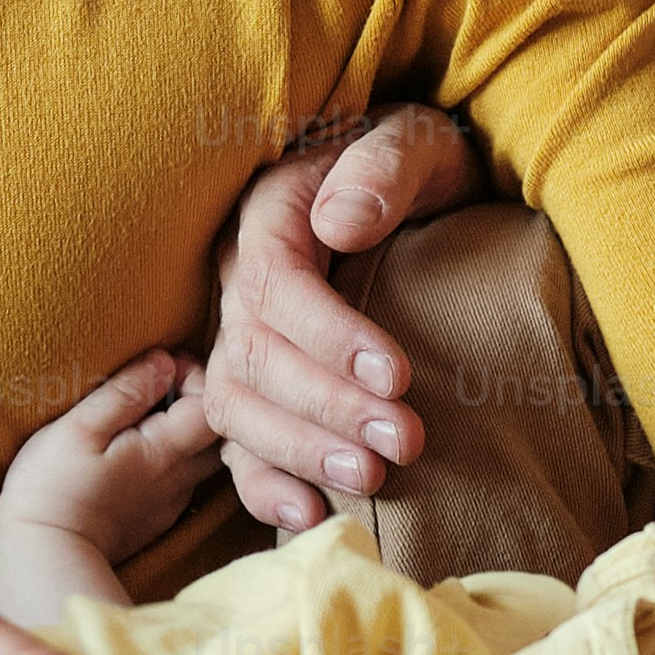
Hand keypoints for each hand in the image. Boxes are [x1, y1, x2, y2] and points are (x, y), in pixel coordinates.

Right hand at [0, 349, 226, 573]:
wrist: (42, 559)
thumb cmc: (52, 488)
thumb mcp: (80, 428)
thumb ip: (125, 393)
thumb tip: (162, 361)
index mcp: (165, 452)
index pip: (211, 404)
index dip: (195, 374)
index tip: (159, 365)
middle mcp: (178, 479)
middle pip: (216, 432)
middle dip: (198, 399)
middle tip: (161, 384)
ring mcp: (169, 503)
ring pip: (202, 458)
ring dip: (186, 429)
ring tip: (148, 414)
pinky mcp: (155, 519)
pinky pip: (182, 479)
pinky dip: (173, 456)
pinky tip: (138, 449)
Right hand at [201, 107, 482, 531]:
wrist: (414, 181)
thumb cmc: (418, 159)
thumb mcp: (415, 141)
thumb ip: (384, 167)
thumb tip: (340, 222)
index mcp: (269, 214)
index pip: (276, 284)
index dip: (330, 336)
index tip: (396, 377)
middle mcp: (241, 278)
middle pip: (254, 355)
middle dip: (326, 407)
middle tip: (404, 441)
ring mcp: (244, 334)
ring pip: (237, 405)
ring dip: (298, 450)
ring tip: (370, 478)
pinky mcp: (262, 381)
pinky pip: (238, 439)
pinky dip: (263, 483)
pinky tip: (309, 514)